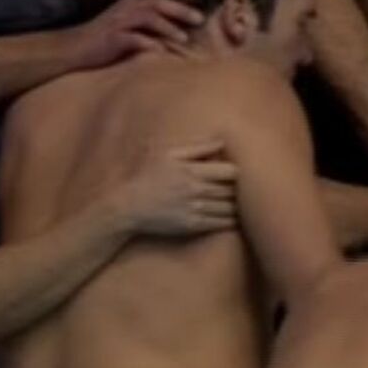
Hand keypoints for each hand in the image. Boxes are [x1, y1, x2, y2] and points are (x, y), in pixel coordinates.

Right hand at [70, 0, 204, 68]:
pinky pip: (133, 40)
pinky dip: (148, 45)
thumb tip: (174, 23)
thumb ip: (145, 18)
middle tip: (200, 19)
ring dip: (168, 27)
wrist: (73, 49)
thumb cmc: (104, 38)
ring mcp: (119, 23)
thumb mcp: (125, 21)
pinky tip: (161, 53)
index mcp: (129, 1)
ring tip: (184, 39)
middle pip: (157, 2)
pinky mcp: (112, 40)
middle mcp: (125, 7)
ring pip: (147, 18)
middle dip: (180, 9)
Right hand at [115, 138, 237, 236]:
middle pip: (232, 190)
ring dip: (236, 206)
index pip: (231, 171)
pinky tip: (231, 217)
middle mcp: (196, 190)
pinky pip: (221, 224)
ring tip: (236, 203)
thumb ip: (196, 148)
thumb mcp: (168, 155)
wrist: (129, 206)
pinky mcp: (192, 225)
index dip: (234, 172)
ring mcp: (195, 209)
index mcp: (192, 170)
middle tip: (238, 190)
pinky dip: (230, 220)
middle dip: (237, 189)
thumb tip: (221, 142)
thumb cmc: (147, 176)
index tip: (230, 174)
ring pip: (229, 208)